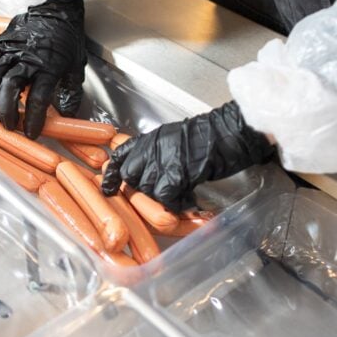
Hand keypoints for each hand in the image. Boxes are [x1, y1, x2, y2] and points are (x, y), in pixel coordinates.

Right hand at [0, 0, 86, 138]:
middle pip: (9, 89)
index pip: (37, 99)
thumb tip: (66, 116)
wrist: (55, 6)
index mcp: (49, 66)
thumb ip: (70, 93)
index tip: (32, 133)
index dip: (33, 120)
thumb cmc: (67, 38)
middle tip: (9, 126)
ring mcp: (10, 49)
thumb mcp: (76, 67)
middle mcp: (26, 58)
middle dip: (6, 112)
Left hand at [101, 101, 275, 211]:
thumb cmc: (208, 136)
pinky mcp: (176, 173)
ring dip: (162, 200)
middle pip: (131, 176)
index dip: (112, 174)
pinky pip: (166, 196)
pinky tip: (190, 201)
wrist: (228, 132)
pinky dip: (177, 204)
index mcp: (148, 139)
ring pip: (148, 189)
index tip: (108, 188)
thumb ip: (156, 154)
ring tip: (181, 199)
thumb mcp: (172, 140)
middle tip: (162, 196)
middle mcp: (150, 148)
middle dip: (142, 191)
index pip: (119, 155)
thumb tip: (150, 174)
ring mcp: (162, 160)